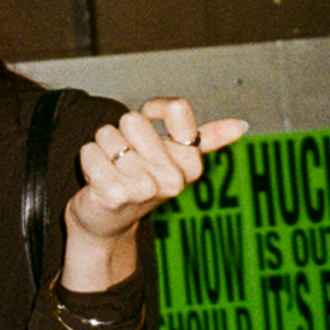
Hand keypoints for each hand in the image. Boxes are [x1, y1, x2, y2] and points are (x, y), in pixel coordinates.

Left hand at [62, 97, 248, 290]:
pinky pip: (89, 151)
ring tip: (112, 171)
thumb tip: (242, 125)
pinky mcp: (114, 194)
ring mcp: (144, 188)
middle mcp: (172, 178)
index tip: (149, 125)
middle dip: (122, 134)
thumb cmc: (140, 181)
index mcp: (190, 164)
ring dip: (102, 149)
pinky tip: (97, 180)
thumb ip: (207, 138)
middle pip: (133, 119)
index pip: (178, 108)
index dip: (154, 110)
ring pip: (108, 135)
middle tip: (126, 159)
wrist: (107, 222)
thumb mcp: (173, 158)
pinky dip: (88, 160)